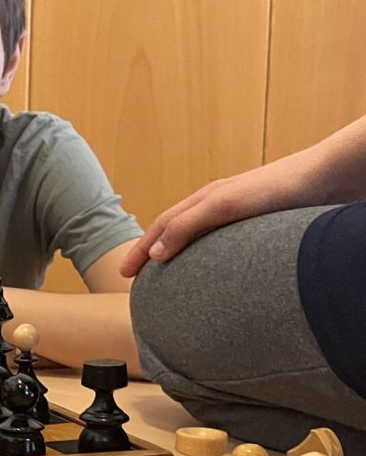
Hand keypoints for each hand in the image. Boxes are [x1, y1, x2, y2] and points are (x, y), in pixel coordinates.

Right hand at [122, 149, 321, 276]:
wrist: (330, 176)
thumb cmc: (279, 187)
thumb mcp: (224, 205)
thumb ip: (187, 226)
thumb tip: (156, 252)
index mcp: (205, 200)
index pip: (161, 227)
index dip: (140, 250)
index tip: (124, 275)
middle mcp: (220, 206)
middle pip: (176, 230)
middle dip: (153, 253)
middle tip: (139, 279)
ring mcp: (241, 216)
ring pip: (200, 238)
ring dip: (180, 255)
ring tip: (171, 277)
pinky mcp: (263, 227)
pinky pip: (225, 246)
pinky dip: (208, 259)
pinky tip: (219, 273)